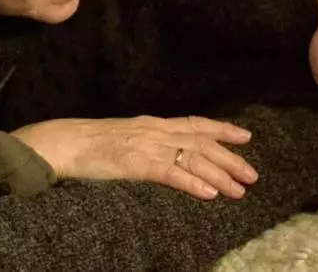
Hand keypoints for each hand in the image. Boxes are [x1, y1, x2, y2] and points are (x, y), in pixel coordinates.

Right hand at [11, 115, 257, 199]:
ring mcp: (148, 146)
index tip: (245, 136)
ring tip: (239, 190)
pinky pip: (172, 174)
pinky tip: (209, 194)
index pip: (195, 123)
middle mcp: (155, 131)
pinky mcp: (137, 163)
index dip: (222, 129)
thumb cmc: (89, 142)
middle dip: (230, 158)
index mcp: (152, 124)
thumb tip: (165, 153)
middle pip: (202, 142)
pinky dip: (193, 183)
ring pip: (193, 158)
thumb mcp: (125, 135)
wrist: (65, 142)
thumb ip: (146, 141)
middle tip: (253, 174)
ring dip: (220, 174)